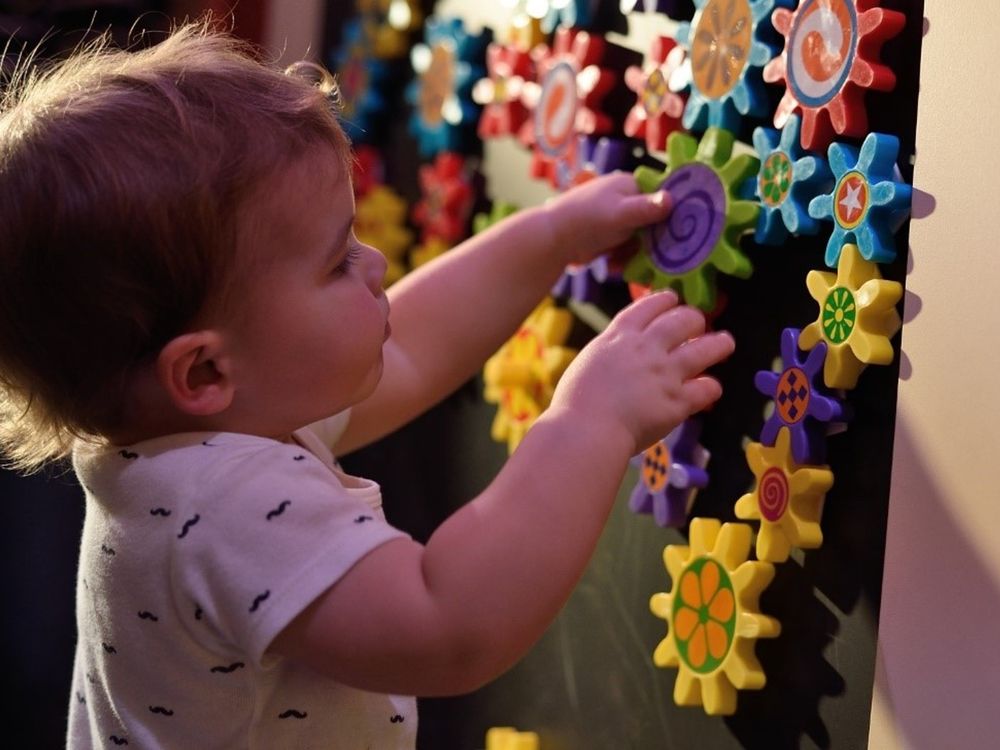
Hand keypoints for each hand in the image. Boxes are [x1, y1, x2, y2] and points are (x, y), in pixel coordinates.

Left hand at [542, 171, 671, 265]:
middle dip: (653, 241)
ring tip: (630, 263)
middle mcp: (623, 200)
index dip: (671, 214)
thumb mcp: (621, 214)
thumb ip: (647, 208)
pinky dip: (622, 259)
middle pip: (652, 221)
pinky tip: (614, 266)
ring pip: (639, 239)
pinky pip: (624, 249)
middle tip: (658, 257)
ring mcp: (614, 219)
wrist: (550, 240)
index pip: (661, 196)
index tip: (680, 232)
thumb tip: (672, 199)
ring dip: (637, 254)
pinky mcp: (606, 237)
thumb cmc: (586, 220)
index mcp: (628, 186)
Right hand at [549, 291, 734, 454]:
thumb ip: (610, 354)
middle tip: (699, 324)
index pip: (650, 306)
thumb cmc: (575, 402)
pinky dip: (710, 387)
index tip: (673, 301)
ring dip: (719, 343)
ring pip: (706, 348)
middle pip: (683, 320)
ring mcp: (665, 374)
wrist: (586, 429)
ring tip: (726, 343)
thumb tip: (619, 356)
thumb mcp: (589, 361)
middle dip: (695, 319)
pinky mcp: (678, 401)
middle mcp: (647, 348)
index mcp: (620, 337)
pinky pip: (707, 388)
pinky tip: (709, 389)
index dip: (666, 300)